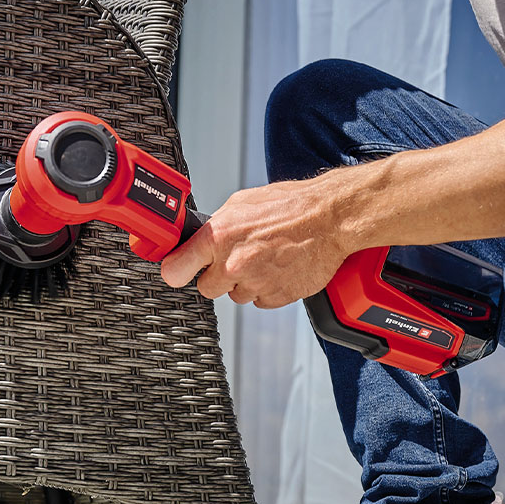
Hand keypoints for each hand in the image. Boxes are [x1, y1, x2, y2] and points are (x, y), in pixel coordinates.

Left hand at [159, 174, 352, 307]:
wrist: (329, 219)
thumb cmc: (290, 205)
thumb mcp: (241, 203)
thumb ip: (217, 226)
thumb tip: (200, 240)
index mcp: (218, 237)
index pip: (175, 270)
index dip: (177, 270)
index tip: (178, 270)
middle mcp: (233, 264)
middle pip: (206, 288)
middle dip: (217, 276)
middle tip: (236, 258)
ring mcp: (255, 283)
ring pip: (236, 296)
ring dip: (245, 282)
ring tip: (265, 258)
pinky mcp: (276, 297)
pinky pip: (260, 300)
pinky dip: (267, 288)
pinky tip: (278, 267)